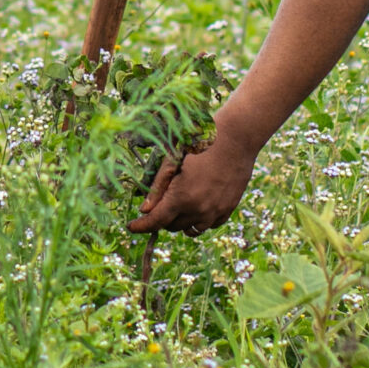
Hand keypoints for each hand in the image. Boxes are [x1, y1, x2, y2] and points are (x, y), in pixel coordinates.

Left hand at [128, 135, 258, 233]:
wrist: (237, 137)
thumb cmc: (200, 143)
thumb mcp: (173, 159)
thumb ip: (157, 187)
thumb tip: (144, 209)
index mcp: (182, 197)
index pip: (155, 221)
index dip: (141, 226)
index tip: (131, 226)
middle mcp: (199, 209)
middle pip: (172, 226)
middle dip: (161, 218)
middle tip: (159, 202)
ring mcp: (216, 211)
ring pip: (190, 229)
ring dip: (179, 221)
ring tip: (177, 206)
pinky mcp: (229, 208)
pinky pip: (209, 225)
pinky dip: (198, 220)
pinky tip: (196, 206)